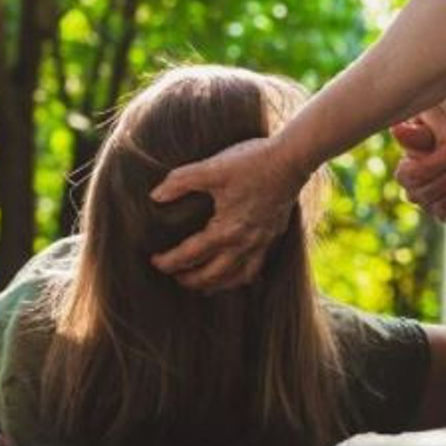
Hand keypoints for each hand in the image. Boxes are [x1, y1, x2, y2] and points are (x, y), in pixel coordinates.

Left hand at [149, 136, 304, 290]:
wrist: (292, 159)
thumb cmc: (252, 162)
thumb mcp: (212, 168)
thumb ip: (181, 181)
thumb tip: (155, 196)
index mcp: (226, 230)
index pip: (190, 255)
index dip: (169, 261)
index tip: (154, 261)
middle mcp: (244, 244)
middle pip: (212, 275)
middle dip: (189, 279)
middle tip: (173, 276)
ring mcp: (261, 243)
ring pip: (235, 277)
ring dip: (215, 284)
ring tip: (201, 286)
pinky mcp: (272, 237)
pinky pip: (255, 268)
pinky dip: (240, 277)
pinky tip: (235, 275)